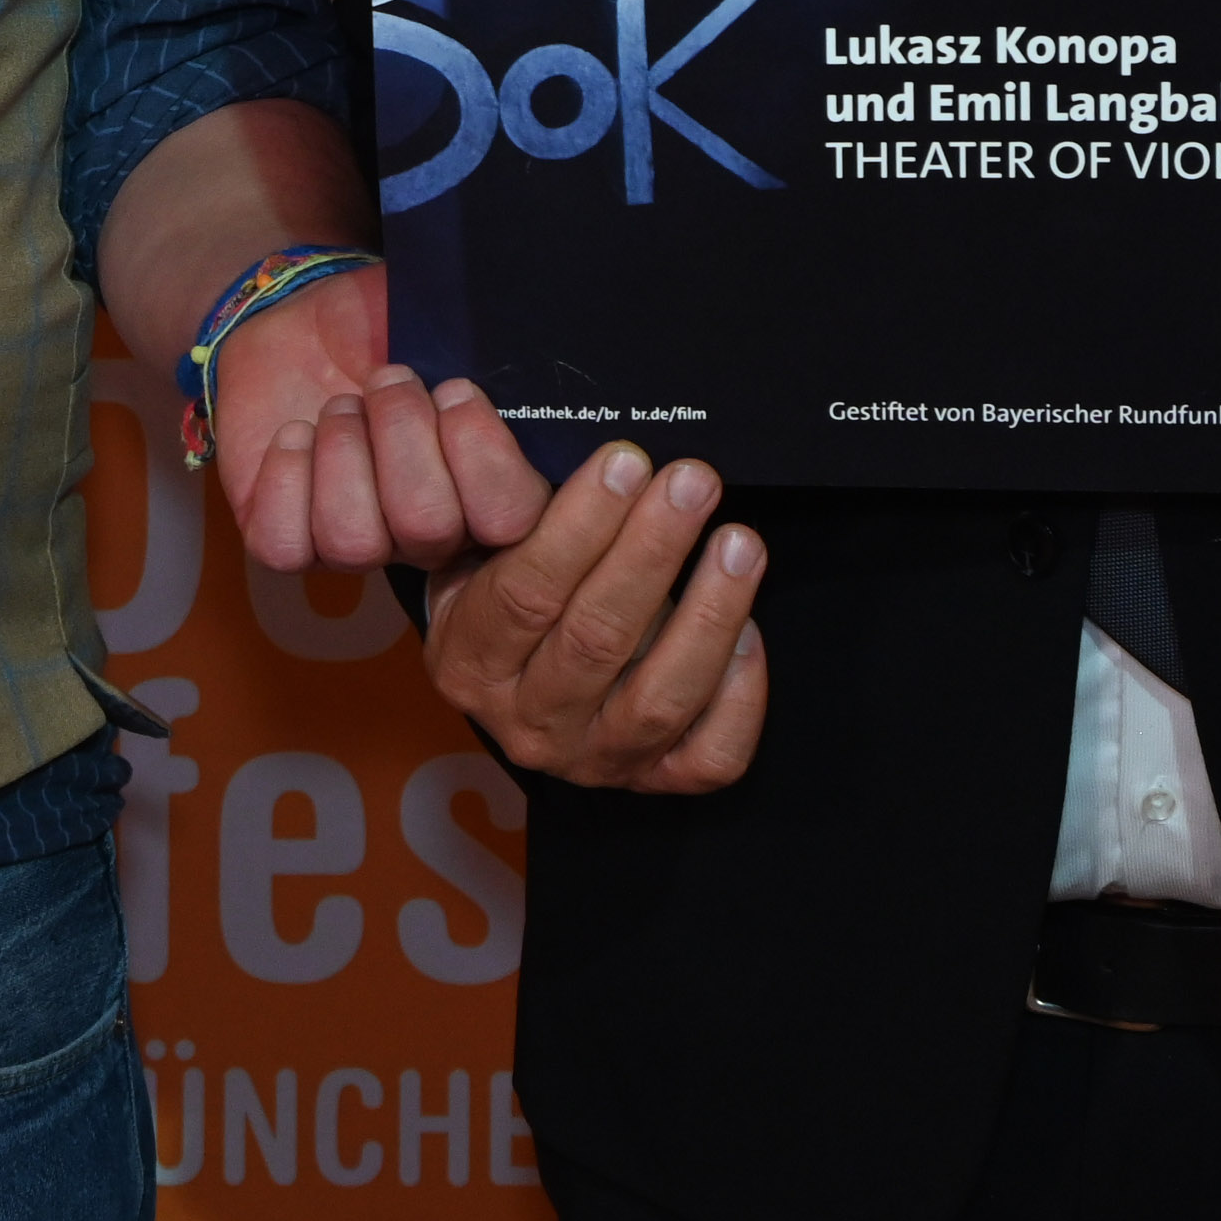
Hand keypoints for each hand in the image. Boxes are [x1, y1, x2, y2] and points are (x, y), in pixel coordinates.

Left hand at [207, 271, 550, 576]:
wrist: (303, 331)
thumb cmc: (385, 333)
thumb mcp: (441, 324)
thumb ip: (486, 350)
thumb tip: (508, 345)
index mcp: (483, 489)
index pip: (510, 521)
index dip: (485, 459)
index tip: (455, 389)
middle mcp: (426, 534)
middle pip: (427, 527)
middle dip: (402, 435)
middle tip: (387, 379)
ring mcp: (356, 544)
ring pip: (354, 542)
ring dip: (344, 452)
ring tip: (339, 405)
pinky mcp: (286, 538)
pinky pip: (285, 545)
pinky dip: (288, 479)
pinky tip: (296, 434)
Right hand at [424, 426, 772, 792]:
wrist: (517, 675)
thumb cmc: (509, 588)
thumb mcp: (484, 545)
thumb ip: (510, 501)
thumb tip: (555, 439)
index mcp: (469, 663)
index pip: (523, 594)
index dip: (579, 525)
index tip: (626, 461)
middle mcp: (525, 724)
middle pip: (595, 640)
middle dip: (652, 551)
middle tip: (692, 482)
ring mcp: (594, 760)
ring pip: (661, 698)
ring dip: (708, 613)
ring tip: (738, 542)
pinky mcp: (654, 780)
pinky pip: (711, 754)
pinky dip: (740, 694)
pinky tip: (751, 630)